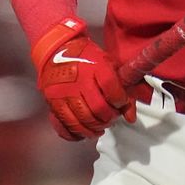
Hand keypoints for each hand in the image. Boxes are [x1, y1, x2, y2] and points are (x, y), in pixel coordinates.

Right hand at [33, 17, 135, 140]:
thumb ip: (124, 88)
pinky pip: (64, 125)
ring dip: (95, 128)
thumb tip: (131, 118)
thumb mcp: (109, 64)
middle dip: (109, 118)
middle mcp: (78, 80)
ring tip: (100, 126)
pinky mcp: (52, 103)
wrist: (57, 50)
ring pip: (82, 121)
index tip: (120, 103)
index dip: (120, 101)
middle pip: (98, 109)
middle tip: (111, 117)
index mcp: (95, 66)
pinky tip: (84, 131)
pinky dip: (76, 133)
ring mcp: (64, 93)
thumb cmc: (86, 58)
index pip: (112, 89)